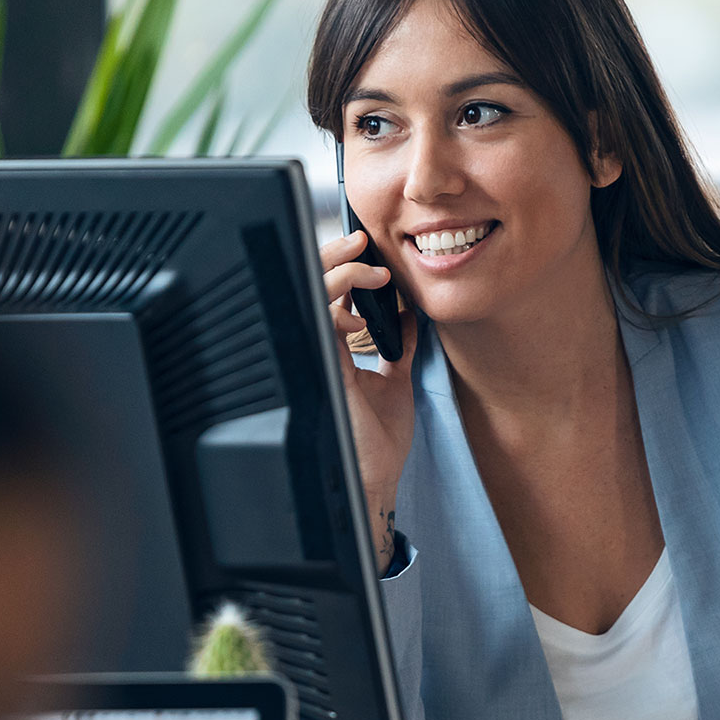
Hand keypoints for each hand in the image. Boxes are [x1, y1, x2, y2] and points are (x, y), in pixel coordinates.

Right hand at [320, 229, 417, 569]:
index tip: (366, 250)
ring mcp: (319, 358)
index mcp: (335, 350)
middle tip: (360, 241)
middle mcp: (322, 351)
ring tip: (373, 272)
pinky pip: (321, 323)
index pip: (329, 295)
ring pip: (311, 296)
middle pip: (311, 286)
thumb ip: (398, 347)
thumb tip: (409, 315)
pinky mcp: (324, 369)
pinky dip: (340, 307)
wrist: (371, 479)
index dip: (342, 267)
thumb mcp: (395, 381)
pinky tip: (361, 313)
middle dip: (333, 256)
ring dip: (340, 274)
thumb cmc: (377, 439)